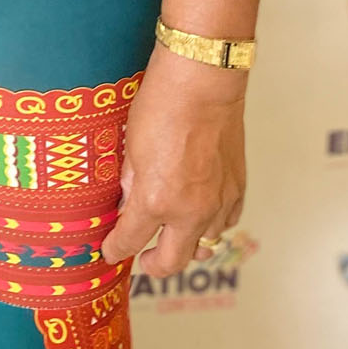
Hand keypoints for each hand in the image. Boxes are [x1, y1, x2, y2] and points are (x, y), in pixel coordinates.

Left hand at [100, 44, 245, 275]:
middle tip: (144, 260)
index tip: (110, 250)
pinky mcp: (237, 189)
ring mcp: (218, 202)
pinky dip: (212, 226)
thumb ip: (130, 182)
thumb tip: (128, 203)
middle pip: (172, 261)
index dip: (116, 248)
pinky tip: (201, 216)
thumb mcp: (130, 145)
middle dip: (154, 265)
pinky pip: (226, 223)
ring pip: (204, 245)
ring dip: (187, 245)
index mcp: (155, 199)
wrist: (202, 83)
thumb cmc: (161, 105)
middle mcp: (190, 210)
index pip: (131, 239)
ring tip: (173, 237)